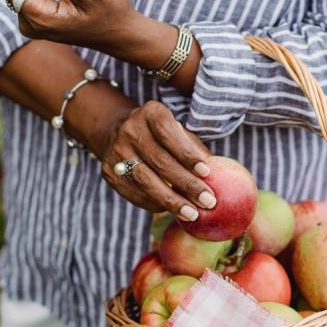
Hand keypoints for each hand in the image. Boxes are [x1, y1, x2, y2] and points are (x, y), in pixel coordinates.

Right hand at [100, 101, 216, 221]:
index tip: (207, 172)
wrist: (119, 133)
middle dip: (186, 183)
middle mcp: (130, 130)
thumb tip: (217, 174)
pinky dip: (156, 204)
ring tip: (192, 214)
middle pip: (160, 160)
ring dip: (172, 200)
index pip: (168, 133)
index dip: (187, 154)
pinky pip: (135, 193)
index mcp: (151, 113)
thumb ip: (194, 149)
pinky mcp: (109, 172)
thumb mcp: (178, 132)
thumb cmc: (161, 135)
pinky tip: (172, 211)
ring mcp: (116, 152)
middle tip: (208, 201)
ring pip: (146, 181)